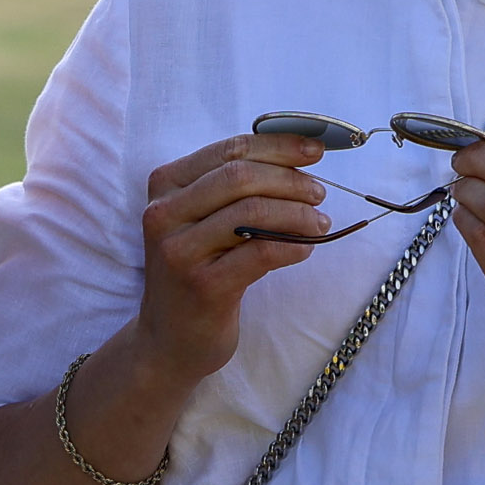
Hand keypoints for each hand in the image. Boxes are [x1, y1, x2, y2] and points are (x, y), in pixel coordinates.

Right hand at [134, 134, 329, 382]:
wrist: (170, 338)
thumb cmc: (196, 270)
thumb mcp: (200, 219)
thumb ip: (233, 188)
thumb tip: (298, 157)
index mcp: (165, 185)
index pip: (229, 150)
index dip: (278, 147)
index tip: (314, 151)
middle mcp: (165, 213)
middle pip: (241, 177)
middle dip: (290, 180)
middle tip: (318, 193)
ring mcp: (180, 251)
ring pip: (253, 213)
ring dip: (298, 214)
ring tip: (319, 223)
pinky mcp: (204, 285)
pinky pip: (261, 253)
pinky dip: (293, 245)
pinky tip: (305, 248)